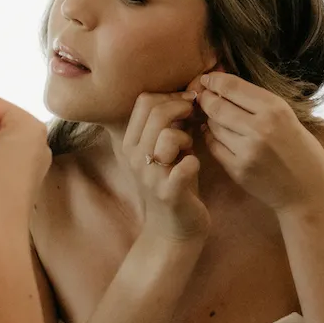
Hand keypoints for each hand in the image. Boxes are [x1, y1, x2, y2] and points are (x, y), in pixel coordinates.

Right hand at [122, 92, 209, 245]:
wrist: (173, 229)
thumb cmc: (173, 183)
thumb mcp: (163, 149)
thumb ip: (167, 124)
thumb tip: (187, 93)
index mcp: (129, 143)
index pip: (144, 101)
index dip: (171, 95)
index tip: (188, 103)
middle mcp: (133, 158)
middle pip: (156, 112)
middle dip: (182, 108)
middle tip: (194, 119)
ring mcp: (149, 176)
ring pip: (169, 135)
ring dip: (186, 136)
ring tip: (188, 149)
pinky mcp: (168, 194)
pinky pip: (185, 166)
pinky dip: (194, 162)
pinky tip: (193, 168)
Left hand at [192, 72, 323, 213]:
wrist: (308, 192)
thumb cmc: (302, 152)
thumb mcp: (289, 118)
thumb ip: (260, 103)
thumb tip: (226, 86)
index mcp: (275, 109)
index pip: (232, 86)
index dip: (214, 80)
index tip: (208, 79)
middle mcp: (260, 128)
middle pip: (217, 105)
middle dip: (205, 98)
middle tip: (202, 96)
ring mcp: (246, 150)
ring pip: (213, 126)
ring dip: (210, 119)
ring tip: (214, 117)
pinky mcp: (238, 170)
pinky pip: (214, 147)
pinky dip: (212, 138)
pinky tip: (217, 135)